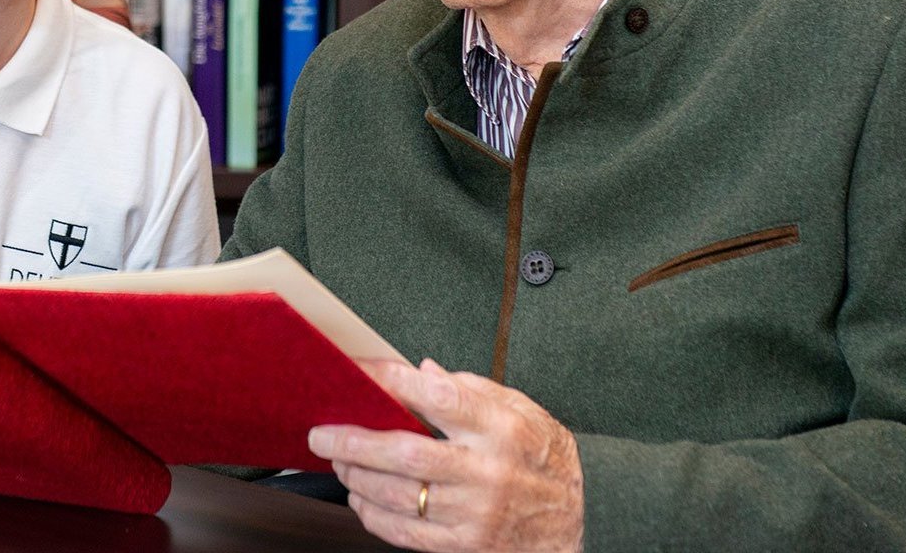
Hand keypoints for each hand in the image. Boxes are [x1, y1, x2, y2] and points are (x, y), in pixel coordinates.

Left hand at [307, 359, 583, 551]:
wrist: (583, 518)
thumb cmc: (545, 457)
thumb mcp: (522, 409)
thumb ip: (471, 388)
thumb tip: (422, 370)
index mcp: (500, 428)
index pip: (437, 397)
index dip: (392, 381)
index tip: (359, 370)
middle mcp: (486, 471)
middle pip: (405, 453)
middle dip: (353, 441)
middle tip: (321, 433)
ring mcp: (474, 512)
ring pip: (399, 495)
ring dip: (357, 477)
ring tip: (338, 461)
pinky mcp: (466, 545)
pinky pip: (407, 533)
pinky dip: (374, 515)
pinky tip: (360, 499)